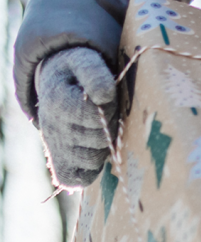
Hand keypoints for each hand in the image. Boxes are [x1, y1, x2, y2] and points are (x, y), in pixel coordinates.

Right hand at [36, 48, 117, 188]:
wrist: (59, 86)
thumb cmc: (79, 76)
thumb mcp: (86, 63)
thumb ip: (95, 74)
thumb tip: (103, 96)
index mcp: (57, 102)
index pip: (93, 115)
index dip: (107, 107)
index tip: (104, 98)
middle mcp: (52, 128)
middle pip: (98, 139)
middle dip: (107, 127)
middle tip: (102, 115)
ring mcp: (55, 148)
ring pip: (92, 160)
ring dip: (102, 147)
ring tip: (95, 129)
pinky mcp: (61, 164)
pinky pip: (79, 179)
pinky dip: (90, 170)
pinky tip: (92, 151)